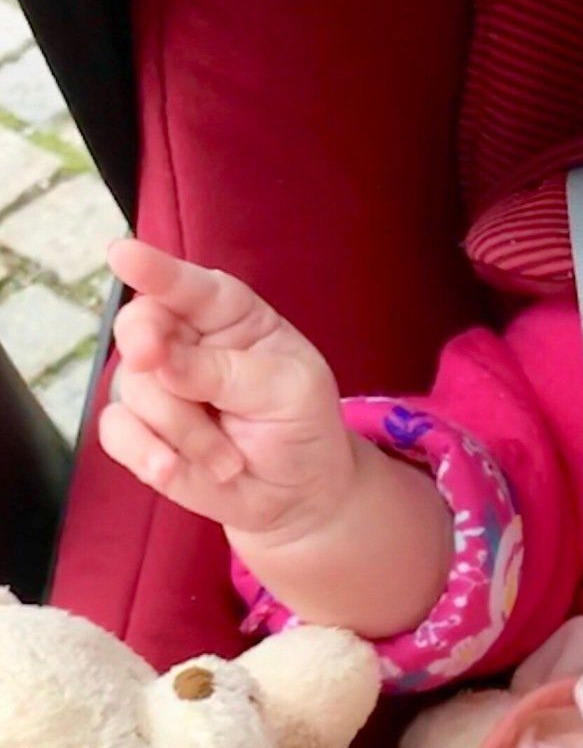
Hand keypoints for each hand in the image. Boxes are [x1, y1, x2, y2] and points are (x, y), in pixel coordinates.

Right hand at [99, 239, 356, 555]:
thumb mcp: (287, 391)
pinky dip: (149, 454)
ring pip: (136, 389)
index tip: (124, 255)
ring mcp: (155, 384)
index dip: (155, 270)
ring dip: (186, 432)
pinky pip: (117, 431)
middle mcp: (181, 340)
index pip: (189, 285)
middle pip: (139, 326)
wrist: (297, 492)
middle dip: (147, 347)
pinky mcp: (138, 429)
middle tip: (156, 363)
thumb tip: (158, 363)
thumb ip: (226, 372)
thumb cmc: (300, 424)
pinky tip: (179, 468)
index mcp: (227, 314)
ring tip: (231, 458)